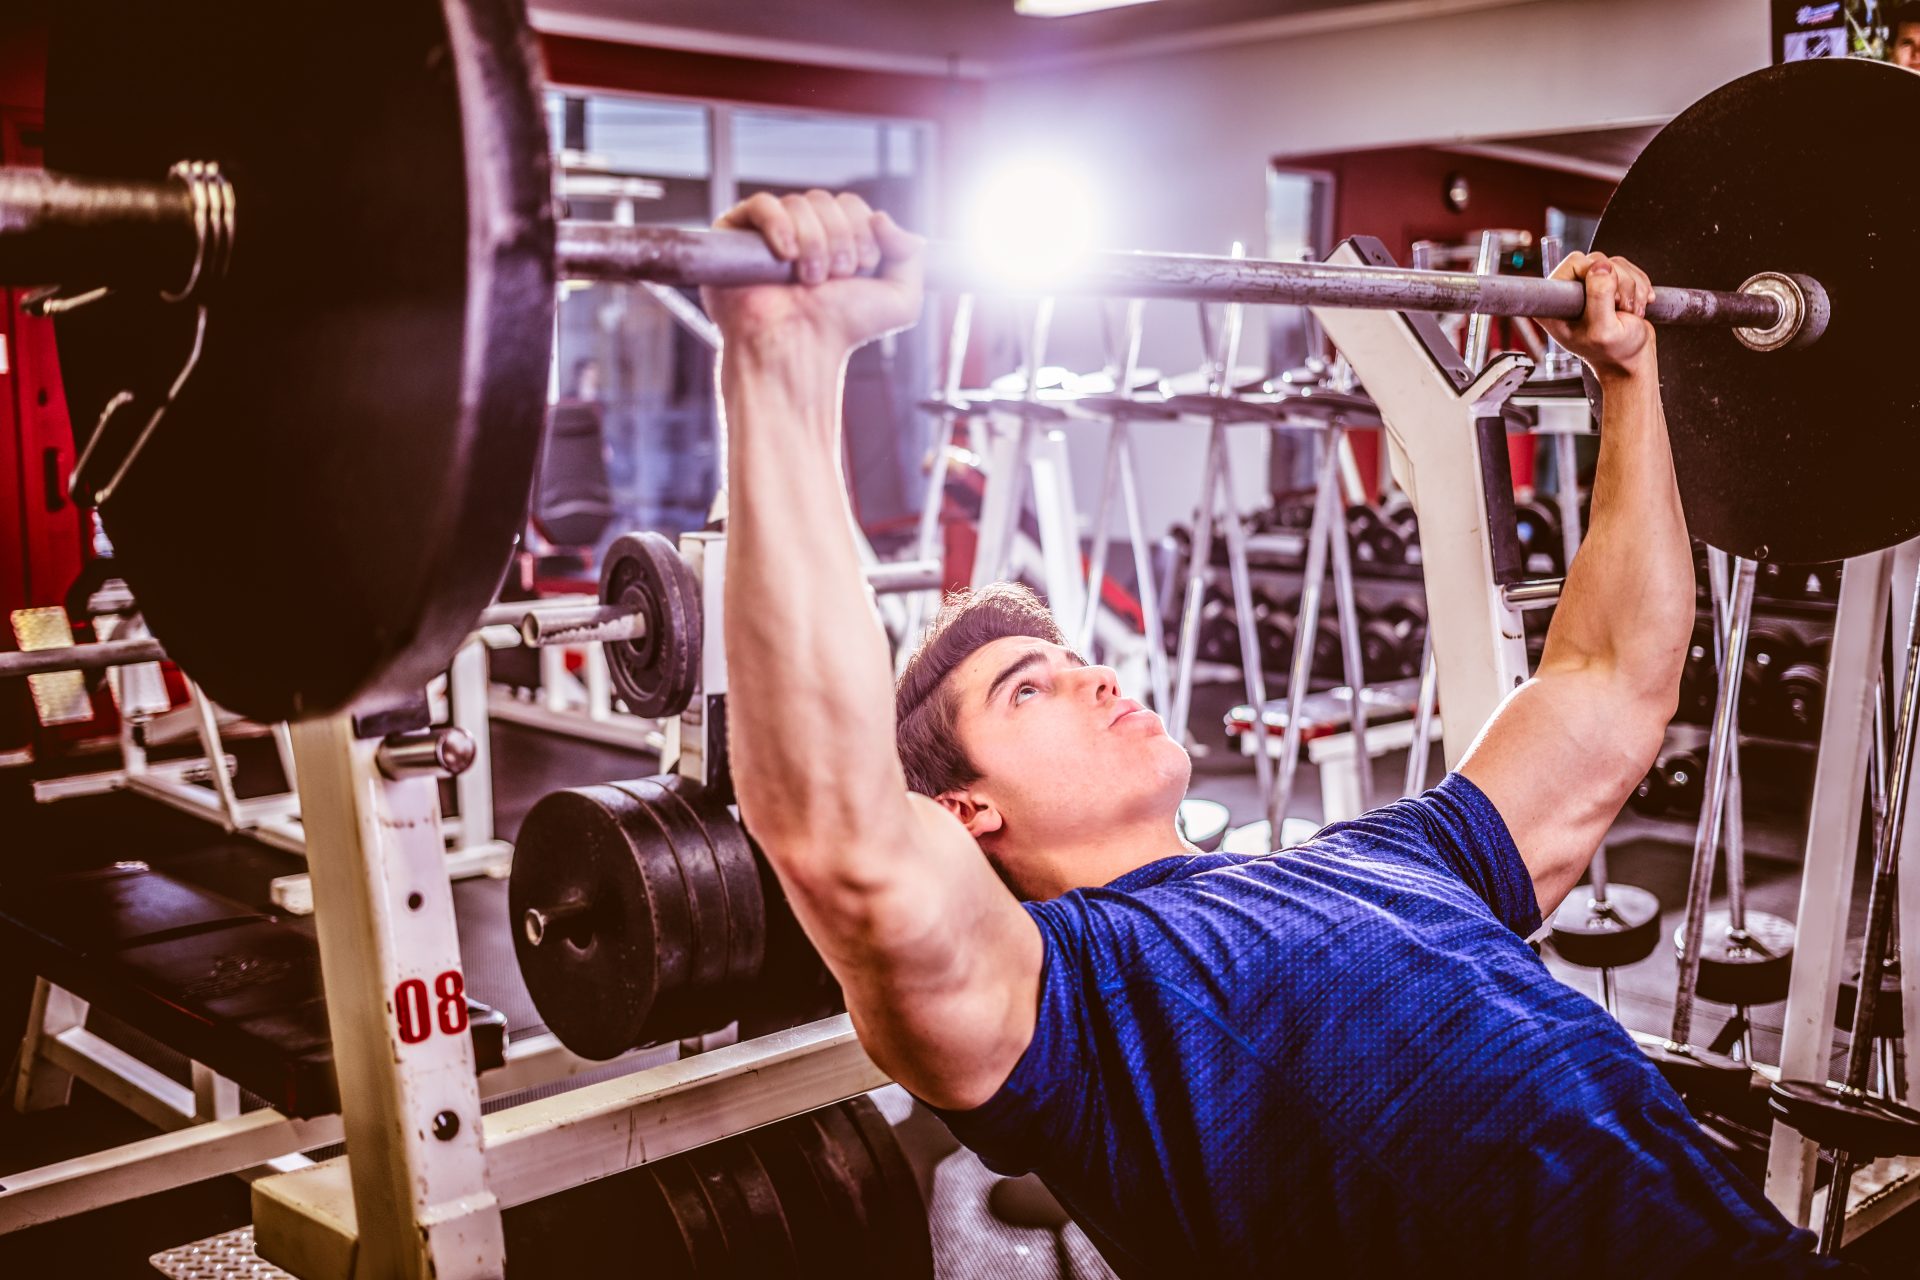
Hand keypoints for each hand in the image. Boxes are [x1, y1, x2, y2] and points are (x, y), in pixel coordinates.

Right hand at [702, 190, 924, 360]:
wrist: (801, 348)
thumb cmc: (843, 331)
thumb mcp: (902, 300)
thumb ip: (910, 255)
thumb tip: (884, 218)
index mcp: (836, 240)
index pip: (851, 204)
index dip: (861, 229)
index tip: (861, 267)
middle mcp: (803, 233)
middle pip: (826, 200)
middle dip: (839, 239)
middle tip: (834, 278)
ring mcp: (769, 233)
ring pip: (799, 203)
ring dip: (813, 242)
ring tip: (808, 279)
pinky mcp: (736, 236)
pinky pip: (761, 204)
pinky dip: (779, 224)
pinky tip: (786, 255)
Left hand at [1539, 251, 1655, 380]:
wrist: (1632, 359)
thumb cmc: (1614, 352)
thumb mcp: (1604, 330)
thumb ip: (1599, 297)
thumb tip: (1601, 266)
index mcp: (1555, 306)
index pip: (1574, 263)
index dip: (1595, 273)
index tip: (1605, 298)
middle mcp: (1568, 294)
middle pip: (1598, 261)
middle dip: (1620, 282)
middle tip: (1621, 307)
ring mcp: (1588, 288)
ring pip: (1615, 264)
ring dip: (1632, 286)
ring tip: (1630, 311)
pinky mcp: (1607, 285)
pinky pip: (1627, 268)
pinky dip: (1639, 285)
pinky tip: (1636, 305)